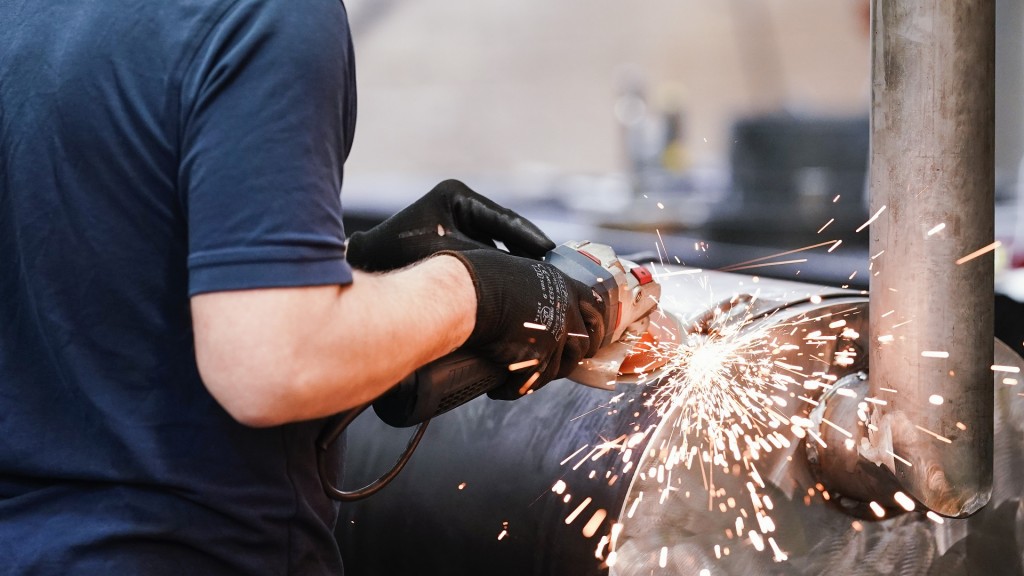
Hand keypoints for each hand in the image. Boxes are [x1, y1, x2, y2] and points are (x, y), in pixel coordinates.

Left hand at [345, 179, 554, 271]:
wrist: (365, 270)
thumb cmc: (405, 261)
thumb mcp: (458, 260)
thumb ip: (495, 262)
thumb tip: (534, 270)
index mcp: (456, 194)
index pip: (503, 219)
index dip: (530, 239)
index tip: (551, 253)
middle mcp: (452, 203)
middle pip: (499, 232)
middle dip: (522, 253)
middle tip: (550, 270)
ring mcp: (446, 221)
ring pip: (490, 244)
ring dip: (508, 264)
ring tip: (534, 280)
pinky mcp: (441, 240)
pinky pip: (476, 254)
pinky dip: (490, 269)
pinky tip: (507, 287)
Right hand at [441, 249, 606, 398]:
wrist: (469, 293)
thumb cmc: (480, 275)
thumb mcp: (515, 271)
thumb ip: (529, 287)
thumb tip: (517, 293)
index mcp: (561, 284)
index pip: (592, 305)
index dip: (592, 322)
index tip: (589, 333)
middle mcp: (565, 309)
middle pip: (586, 339)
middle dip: (580, 353)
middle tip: (568, 362)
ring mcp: (556, 333)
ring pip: (564, 364)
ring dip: (549, 374)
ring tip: (529, 377)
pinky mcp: (540, 355)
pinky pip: (534, 380)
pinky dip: (517, 388)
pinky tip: (501, 389)